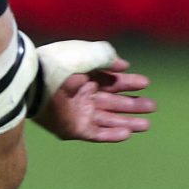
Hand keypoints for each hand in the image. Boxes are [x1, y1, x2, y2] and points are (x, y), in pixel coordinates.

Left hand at [33, 59, 153, 142]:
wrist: (36, 82)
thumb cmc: (61, 64)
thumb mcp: (88, 54)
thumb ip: (108, 58)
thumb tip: (124, 65)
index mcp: (85, 76)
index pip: (112, 81)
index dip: (129, 82)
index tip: (146, 83)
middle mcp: (83, 95)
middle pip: (114, 102)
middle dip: (133, 105)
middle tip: (153, 106)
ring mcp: (78, 113)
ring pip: (108, 119)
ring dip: (128, 122)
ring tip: (147, 125)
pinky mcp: (73, 129)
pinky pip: (96, 133)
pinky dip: (111, 134)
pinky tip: (128, 134)